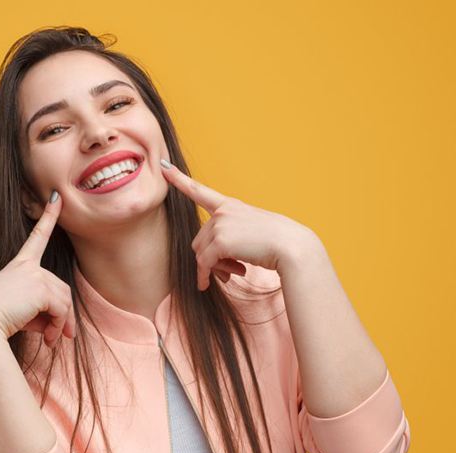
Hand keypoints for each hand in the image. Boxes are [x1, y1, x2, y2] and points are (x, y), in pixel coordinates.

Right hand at [0, 191, 75, 347]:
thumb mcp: (21, 312)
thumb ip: (42, 311)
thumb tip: (62, 328)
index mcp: (19, 266)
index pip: (37, 237)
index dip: (49, 217)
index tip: (57, 198)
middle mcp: (28, 266)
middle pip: (61, 288)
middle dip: (64, 315)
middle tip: (60, 338)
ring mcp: (35, 275)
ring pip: (64, 300)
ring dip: (62, 323)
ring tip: (53, 340)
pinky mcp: (40, 287)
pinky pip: (61, 309)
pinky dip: (59, 325)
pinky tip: (49, 339)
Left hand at [160, 159, 315, 290]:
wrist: (291, 247)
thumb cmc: (276, 243)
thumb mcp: (251, 233)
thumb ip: (229, 239)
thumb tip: (208, 263)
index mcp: (230, 205)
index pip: (200, 191)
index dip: (180, 179)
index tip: (163, 166)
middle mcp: (223, 211)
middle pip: (199, 240)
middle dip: (209, 259)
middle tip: (228, 272)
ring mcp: (221, 224)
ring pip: (200, 253)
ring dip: (212, 269)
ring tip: (232, 275)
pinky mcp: (221, 241)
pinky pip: (204, 263)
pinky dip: (205, 276)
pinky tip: (212, 284)